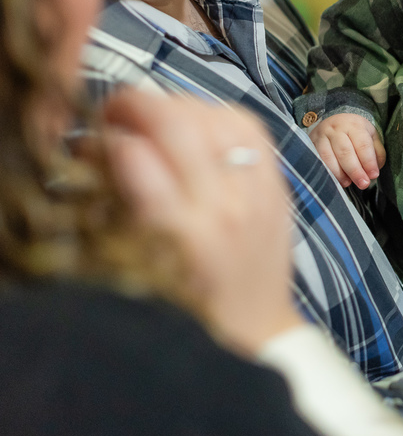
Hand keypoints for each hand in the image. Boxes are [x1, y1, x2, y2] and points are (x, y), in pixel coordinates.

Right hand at [101, 89, 303, 354]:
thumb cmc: (190, 309)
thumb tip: (96, 152)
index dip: (105, 138)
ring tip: (156, 114)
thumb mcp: (142, 266)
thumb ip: (121, 208)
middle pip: (178, 124)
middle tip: (115, 111)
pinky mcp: (278, 187)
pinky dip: (220, 114)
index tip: (91, 140)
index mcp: (180, 237)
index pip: (136, 158)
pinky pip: (253, 129)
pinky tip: (200, 121)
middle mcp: (222, 209)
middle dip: (137, 104)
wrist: (257, 331)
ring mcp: (257, 194)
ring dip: (179, 104)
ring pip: (217, 116)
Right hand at [309, 112, 385, 189]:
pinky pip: (317, 160)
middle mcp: (336, 128)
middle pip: (345, 151)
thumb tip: (373, 172)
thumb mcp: (371, 137)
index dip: (368, 162)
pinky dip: (326, 172)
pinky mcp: (310, 143)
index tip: (373, 175)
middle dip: (355, 170)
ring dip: (338, 174)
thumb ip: (377, 153)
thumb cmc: (356, 133)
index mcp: (354, 125)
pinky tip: (334, 180)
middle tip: (363, 184)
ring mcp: (321, 136)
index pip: (362, 144)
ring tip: (348, 183)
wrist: (335, 122)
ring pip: (327, 156)